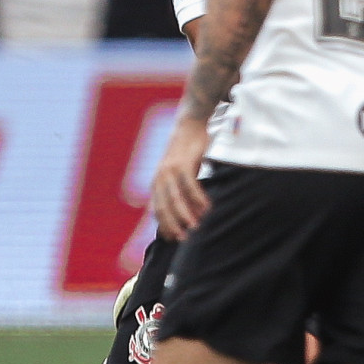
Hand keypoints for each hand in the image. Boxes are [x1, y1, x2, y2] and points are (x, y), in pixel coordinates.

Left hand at [151, 117, 210, 240]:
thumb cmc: (186, 151)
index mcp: (157, 183)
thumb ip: (178, 189)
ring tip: (196, 226)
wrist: (189, 124)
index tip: (174, 240)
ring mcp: (170, 170)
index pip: (158, 210)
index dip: (165, 226)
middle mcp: (160, 177)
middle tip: (184, 239)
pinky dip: (198, 198)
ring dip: (186, 214)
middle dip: (173, 225)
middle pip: (164, 207)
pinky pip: (190, 185)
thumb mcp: (178, 172)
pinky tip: (207, 207)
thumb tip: (187, 211)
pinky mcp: (184, 163)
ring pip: (176, 198)